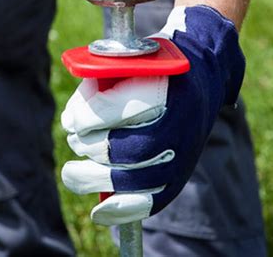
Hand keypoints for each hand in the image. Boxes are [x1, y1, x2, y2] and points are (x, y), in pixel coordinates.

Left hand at [61, 5, 244, 225]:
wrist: (203, 77)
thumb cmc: (156, 67)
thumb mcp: (131, 60)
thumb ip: (99, 82)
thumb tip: (70, 121)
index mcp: (168, 86)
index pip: (122, 107)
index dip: (89, 116)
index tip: (72, 120)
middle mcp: (180, 123)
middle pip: (130, 149)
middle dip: (92, 148)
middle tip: (75, 140)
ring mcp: (183, 153)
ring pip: (138, 179)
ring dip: (96, 179)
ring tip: (71, 174)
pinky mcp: (180, 175)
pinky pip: (152, 201)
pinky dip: (122, 210)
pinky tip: (98, 212)